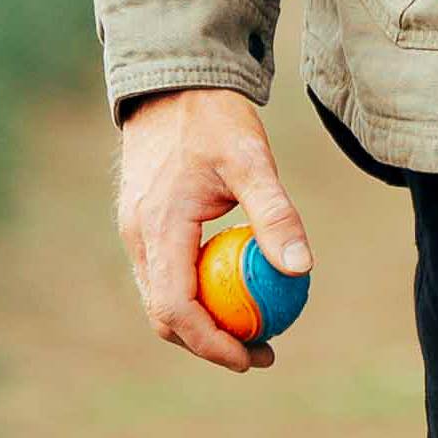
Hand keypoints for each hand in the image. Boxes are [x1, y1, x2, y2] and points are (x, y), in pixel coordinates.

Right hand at [115, 87, 310, 375]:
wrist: (172, 81)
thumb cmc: (213, 117)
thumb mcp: (252, 159)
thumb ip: (275, 213)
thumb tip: (301, 269)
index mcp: (158, 226)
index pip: (177, 308)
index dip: (213, 344)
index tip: (254, 356)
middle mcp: (137, 235)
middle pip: (164, 314)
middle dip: (209, 344)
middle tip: (261, 351)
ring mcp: (135, 230)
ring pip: (161, 297)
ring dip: (202, 322)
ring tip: (253, 327)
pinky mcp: (142, 222)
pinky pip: (165, 274)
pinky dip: (196, 292)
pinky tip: (234, 287)